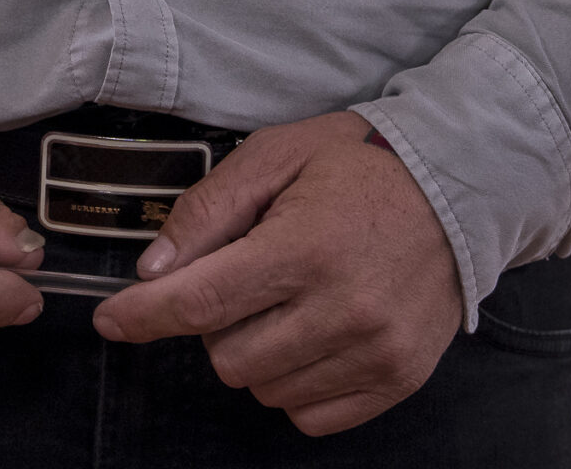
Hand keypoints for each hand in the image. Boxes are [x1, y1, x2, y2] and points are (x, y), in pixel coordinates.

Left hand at [91, 111, 462, 434]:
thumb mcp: (277, 155)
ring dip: (257, 352)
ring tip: (289, 298)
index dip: (145, 315)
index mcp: (305, 246)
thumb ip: (210, 209)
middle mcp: (341, 308)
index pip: (202, 301)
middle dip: (216, 323)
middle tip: (247, 278)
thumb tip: (154, 268)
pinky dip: (295, 383)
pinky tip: (314, 332)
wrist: (458, 184)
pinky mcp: (396, 378)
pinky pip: (309, 415)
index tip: (112, 320)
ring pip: (264, 390)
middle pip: (227, 357)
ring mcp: (373, 351)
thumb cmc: (362, 163)